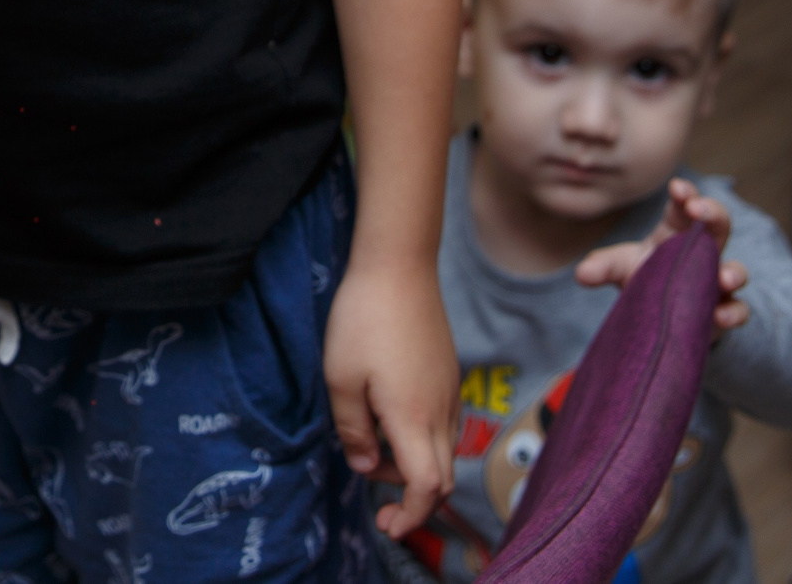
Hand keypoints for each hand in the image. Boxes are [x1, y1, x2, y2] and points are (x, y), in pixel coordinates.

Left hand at [326, 255, 457, 538]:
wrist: (399, 266)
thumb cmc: (363, 319)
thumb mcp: (340, 378)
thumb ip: (353, 429)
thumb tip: (364, 465)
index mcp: (414, 418)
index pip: (427, 487)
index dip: (411, 516)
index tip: (388, 525)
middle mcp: (442, 411)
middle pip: (442, 478)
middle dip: (413, 502)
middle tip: (379, 506)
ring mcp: (450, 392)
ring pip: (444, 452)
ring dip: (413, 469)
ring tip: (372, 455)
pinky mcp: (448, 375)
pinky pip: (444, 426)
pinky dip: (420, 442)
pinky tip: (389, 422)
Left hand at [573, 178, 749, 339]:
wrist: (661, 315)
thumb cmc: (645, 278)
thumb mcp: (622, 268)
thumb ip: (603, 266)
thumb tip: (582, 273)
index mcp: (677, 232)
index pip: (686, 205)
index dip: (686, 194)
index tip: (677, 188)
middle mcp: (703, 252)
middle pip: (718, 225)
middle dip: (713, 213)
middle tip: (699, 210)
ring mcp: (717, 282)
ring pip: (736, 270)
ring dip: (733, 272)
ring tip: (723, 277)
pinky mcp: (723, 311)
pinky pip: (738, 310)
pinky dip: (733, 313)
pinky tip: (720, 316)